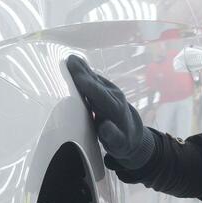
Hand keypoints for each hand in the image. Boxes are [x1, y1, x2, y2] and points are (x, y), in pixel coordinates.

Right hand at [66, 55, 155, 170]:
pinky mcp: (107, 89)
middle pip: (96, 83)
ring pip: (95, 78)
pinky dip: (84, 72)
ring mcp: (111, 91)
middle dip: (83, 72)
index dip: (88, 85)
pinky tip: (75, 64)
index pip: (99, 95)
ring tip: (70, 59)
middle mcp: (114, 96)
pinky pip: (93, 79)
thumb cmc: (121, 141)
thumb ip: (112, 135)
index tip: (77, 77)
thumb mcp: (118, 143)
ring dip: (82, 69)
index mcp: (115, 109)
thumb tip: (105, 126)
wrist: (132, 132)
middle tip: (70, 60)